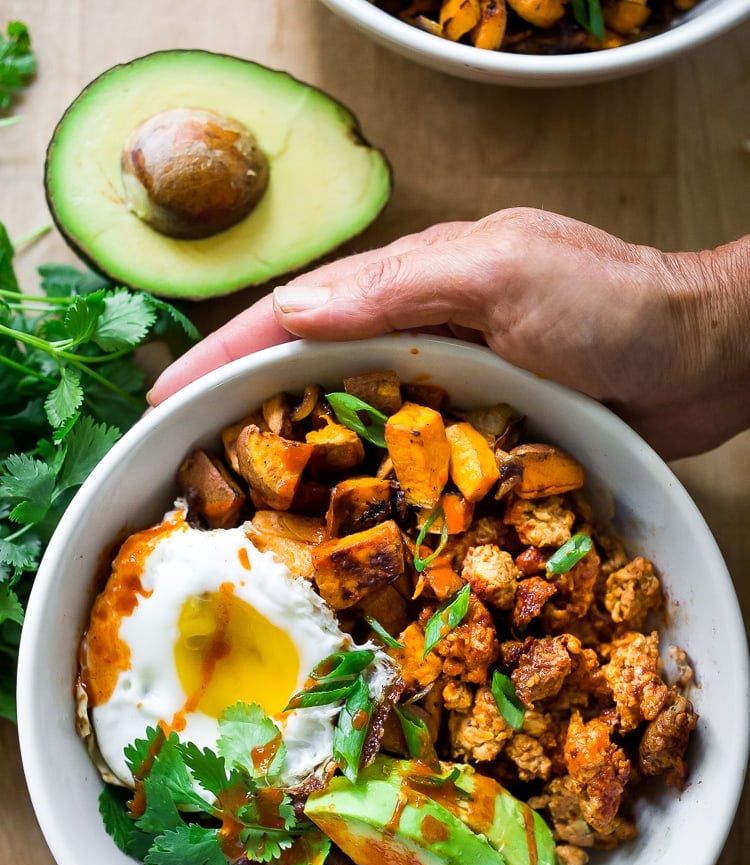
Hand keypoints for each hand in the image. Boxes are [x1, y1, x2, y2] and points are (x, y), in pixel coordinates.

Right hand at [149, 208, 749, 459]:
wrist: (704, 356)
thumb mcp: (502, 272)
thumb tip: (295, 312)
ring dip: (294, 463)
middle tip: (183, 468)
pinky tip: (339, 530)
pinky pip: (405, 469)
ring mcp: (449, 393)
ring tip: (239, 510)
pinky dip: (365, 494)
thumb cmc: (614, 304)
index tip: (165, 401)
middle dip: (241, 414)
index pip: (295, 318)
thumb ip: (400, 287)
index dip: (224, 357)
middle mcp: (420, 339)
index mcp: (412, 286)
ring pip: (351, 428)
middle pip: (310, 376)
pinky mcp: (480, 441)